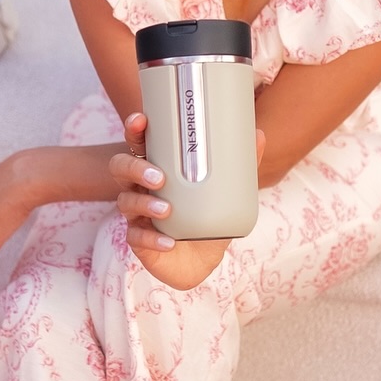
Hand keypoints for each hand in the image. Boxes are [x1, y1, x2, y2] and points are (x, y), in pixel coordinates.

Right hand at [111, 112, 265, 289]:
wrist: (202, 259)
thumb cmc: (207, 217)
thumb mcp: (225, 192)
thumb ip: (240, 165)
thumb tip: (259, 135)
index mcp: (157, 167)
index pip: (139, 143)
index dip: (134, 130)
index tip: (141, 120)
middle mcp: (140, 187)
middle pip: (121, 167)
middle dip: (135, 168)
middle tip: (159, 177)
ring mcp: (136, 214)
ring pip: (126, 201)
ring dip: (145, 204)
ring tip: (167, 210)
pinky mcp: (137, 239)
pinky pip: (136, 237)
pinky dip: (152, 239)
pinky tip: (169, 242)